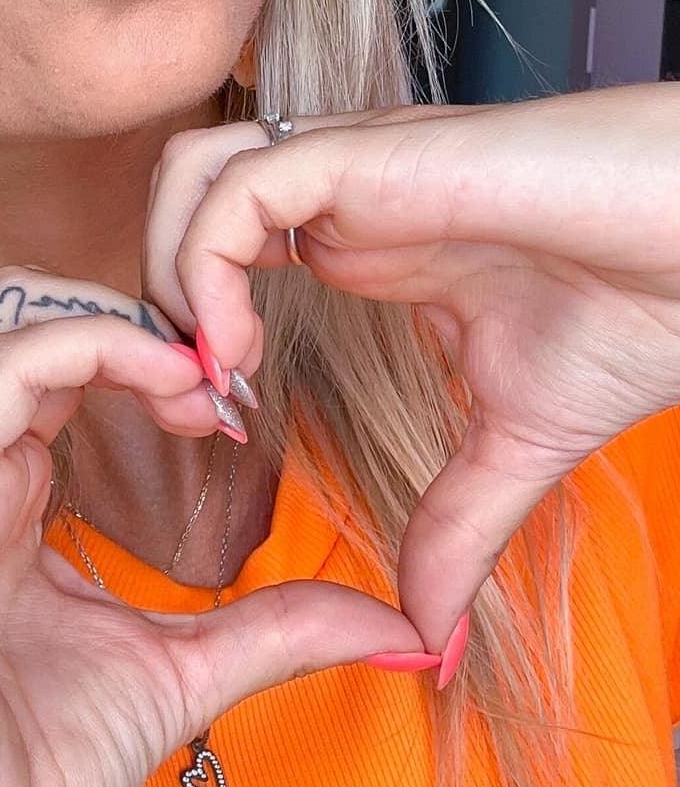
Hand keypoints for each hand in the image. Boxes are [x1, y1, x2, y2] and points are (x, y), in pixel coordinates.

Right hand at [0, 265, 431, 786]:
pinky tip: (170, 386)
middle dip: (139, 315)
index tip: (234, 404)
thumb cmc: (26, 777)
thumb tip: (400, 628)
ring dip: (124, 320)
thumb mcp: (181, 676)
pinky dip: (92, 346)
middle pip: (29, 310)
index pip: (57, 358)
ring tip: (202, 380)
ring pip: (10, 317)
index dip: (151, 352)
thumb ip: (274, 629)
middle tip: (224, 375)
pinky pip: (0, 376)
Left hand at [141, 85, 679, 656]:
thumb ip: (458, 525)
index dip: (194, 326)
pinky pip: (236, 187)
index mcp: (364, 239)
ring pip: (190, 172)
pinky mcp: (373, 154)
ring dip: (170, 270)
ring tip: (215, 370)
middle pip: (182, 195)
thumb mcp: (517, 442)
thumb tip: (428, 631)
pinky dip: (208, 265)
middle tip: (191, 397)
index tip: (223, 422)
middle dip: (155, 293)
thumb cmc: (641, 308)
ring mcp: (353, 168)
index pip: (221, 244)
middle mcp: (343, 195)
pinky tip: (244, 348)